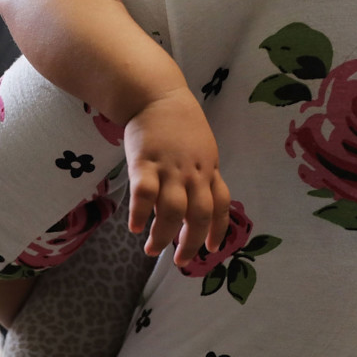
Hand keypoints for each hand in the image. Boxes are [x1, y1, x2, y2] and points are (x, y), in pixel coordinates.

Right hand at [123, 86, 229, 266]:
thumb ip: (202, 175)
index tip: (212, 250)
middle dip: (191, 243)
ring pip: (173, 211)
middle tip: (180, 262)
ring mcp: (169, 168)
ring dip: (164, 236)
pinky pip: (144, 193)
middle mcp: (193, 172)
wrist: (156, 94)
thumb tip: (198, 205)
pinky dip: (140, 214)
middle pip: (199, 215)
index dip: (219, 230)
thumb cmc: (179, 124)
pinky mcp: (144, 162)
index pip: (221, 205)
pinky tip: (135, 227)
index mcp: (209, 169)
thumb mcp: (202, 149)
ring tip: (152, 249)